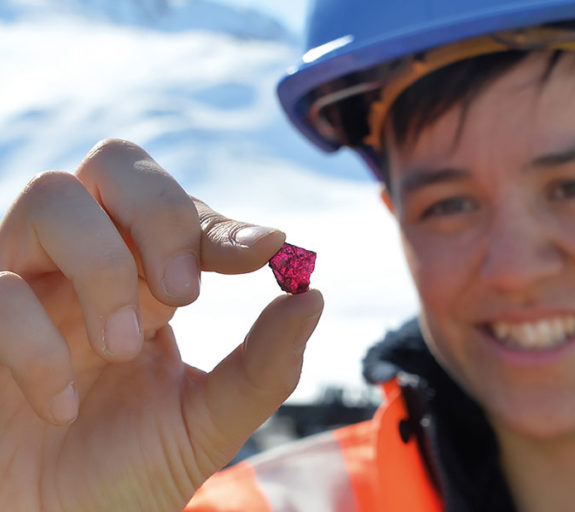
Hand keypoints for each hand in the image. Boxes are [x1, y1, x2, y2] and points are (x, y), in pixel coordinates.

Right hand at [0, 139, 323, 510]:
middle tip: (185, 293)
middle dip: (160, 212)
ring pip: (48, 197)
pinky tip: (64, 407)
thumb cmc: (123, 476)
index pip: (179, 209)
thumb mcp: (207, 423)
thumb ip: (262, 365)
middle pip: (113, 163)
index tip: (266, 252)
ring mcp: (21, 288)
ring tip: (124, 348)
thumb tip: (313, 294)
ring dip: (103, 267)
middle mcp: (81, 268)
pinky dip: (37, 345)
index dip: (219, 222)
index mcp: (143, 282)